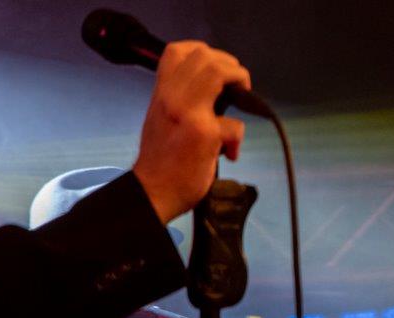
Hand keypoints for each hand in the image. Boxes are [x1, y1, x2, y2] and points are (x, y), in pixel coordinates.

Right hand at [132, 41, 250, 222]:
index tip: (218, 68)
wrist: (151, 191)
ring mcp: (188, 113)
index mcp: (161, 92)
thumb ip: (180, 101)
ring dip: (239, 82)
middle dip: (231, 66)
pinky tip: (230, 153)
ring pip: (218, 72)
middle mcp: (171, 97)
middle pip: (203, 55)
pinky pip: (235, 125)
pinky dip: (238, 140)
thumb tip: (212, 93)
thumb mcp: (162, 118)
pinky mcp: (204, 134)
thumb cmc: (160, 160)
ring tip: (243, 100)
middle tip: (238, 85)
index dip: (204, 52)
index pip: (176, 50)